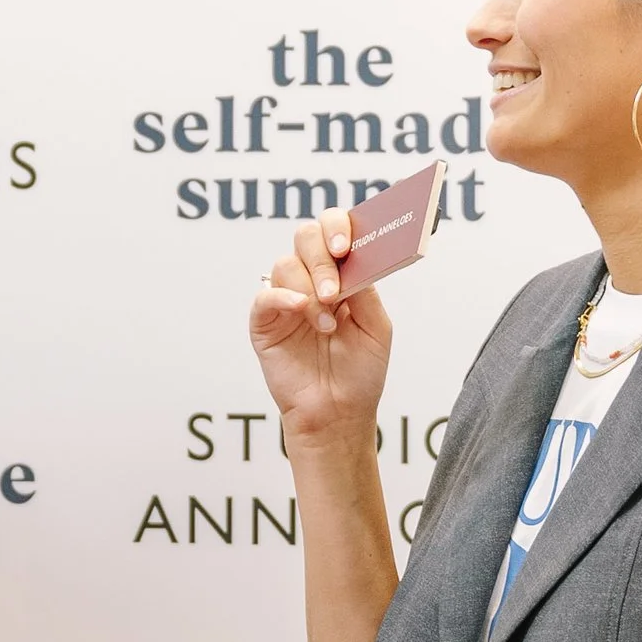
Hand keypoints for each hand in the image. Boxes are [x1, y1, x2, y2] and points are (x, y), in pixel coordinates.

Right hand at [248, 207, 392, 455]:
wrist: (339, 414)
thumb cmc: (359, 372)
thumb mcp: (377, 327)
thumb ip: (366, 290)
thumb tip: (353, 259)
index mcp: (342, 274)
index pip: (334, 230)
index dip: (338, 227)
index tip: (345, 246)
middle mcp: (312, 279)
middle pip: (306, 236)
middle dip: (322, 258)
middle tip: (335, 291)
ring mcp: (286, 298)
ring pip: (286, 263)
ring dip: (310, 290)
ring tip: (325, 324)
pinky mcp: (265, 321)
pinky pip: (265, 295)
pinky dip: (282, 296)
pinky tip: (300, 309)